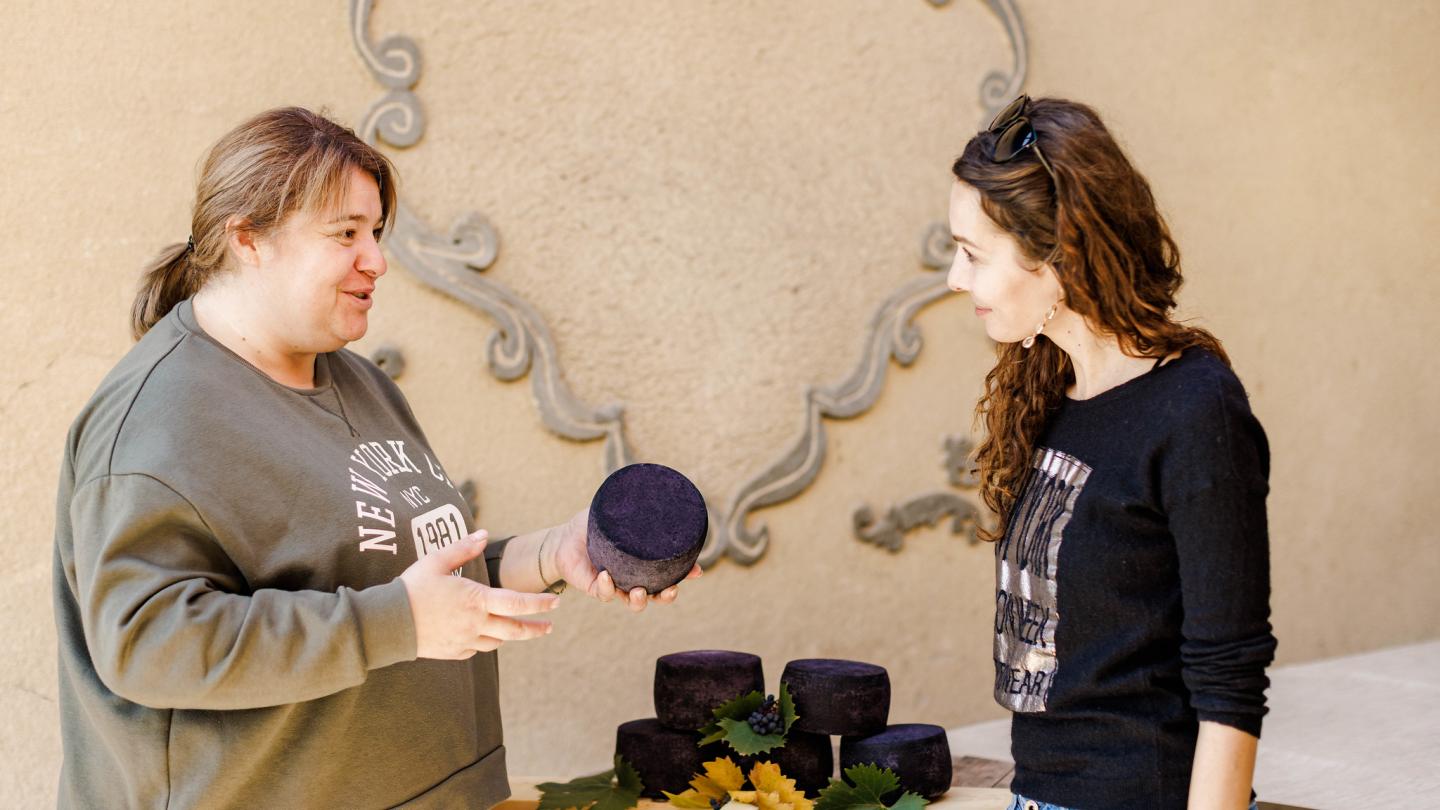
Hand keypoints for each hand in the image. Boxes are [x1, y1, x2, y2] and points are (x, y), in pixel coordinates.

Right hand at [399, 531, 559, 659]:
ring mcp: (464, 641)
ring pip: (497, 642)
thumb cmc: (411, 588)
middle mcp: (475, 624)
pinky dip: (484, 642)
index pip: (517, 603)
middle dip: (535, 628)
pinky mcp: (453, 653)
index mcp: (475, 600)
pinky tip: (485, 636)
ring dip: (511, 636)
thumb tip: (484, 534)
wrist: (387, 623)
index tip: (555, 602)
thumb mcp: (436, 561)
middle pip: (514, 630)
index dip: (539, 603)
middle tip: (550, 626)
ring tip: (519, 630)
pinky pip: (476, 649)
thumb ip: (463, 548)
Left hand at [550, 508, 702, 612]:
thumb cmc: (590, 527)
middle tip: (671, 589)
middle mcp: (632, 578)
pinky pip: (604, 594)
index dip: (684, 574)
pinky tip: (606, 576)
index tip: (696, 571)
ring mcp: (615, 585)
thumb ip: (631, 506)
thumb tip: (652, 489)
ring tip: (639, 591)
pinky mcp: (595, 588)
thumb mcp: (612, 513)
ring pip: (634, 602)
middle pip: (656, 594)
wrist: (562, 539)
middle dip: (666, 596)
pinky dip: (607, 587)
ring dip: (640, 600)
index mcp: (641, 563)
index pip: (667, 572)